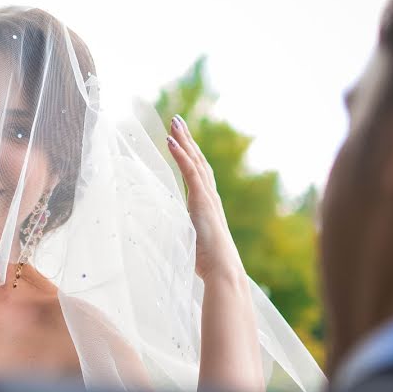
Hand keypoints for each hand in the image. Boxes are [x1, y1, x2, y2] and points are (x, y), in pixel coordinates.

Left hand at [166, 115, 245, 285]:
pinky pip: (190, 171)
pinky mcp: (202, 200)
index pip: (198, 173)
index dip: (189, 154)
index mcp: (207, 204)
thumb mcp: (191, 240)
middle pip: (198, 160)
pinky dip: (180, 154)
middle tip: (177, 120)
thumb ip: (183, 230)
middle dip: (188, 139)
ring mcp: (207, 196)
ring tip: (174, 122)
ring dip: (184, 139)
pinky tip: (171, 140)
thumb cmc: (208, 262)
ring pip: (195, 160)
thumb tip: (169, 233)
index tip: (180, 138)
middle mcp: (209, 196)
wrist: (223, 270)